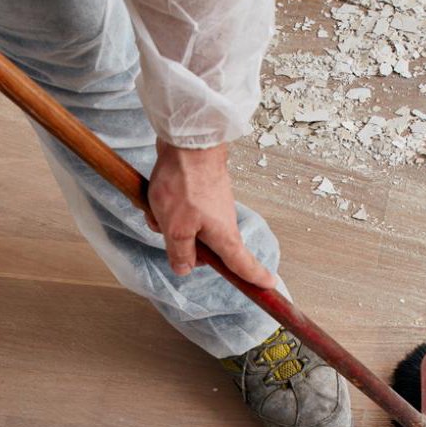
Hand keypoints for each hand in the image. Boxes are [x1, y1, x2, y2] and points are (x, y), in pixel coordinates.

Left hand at [146, 140, 276, 288]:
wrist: (187, 140)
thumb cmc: (185, 184)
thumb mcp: (176, 228)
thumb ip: (180, 254)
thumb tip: (185, 269)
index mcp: (224, 236)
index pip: (243, 264)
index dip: (255, 278)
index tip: (268, 286)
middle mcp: (222, 223)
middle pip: (206, 250)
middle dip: (183, 247)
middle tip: (167, 233)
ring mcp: (212, 207)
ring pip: (188, 229)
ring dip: (169, 224)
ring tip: (158, 210)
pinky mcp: (201, 194)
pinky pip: (183, 212)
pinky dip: (168, 209)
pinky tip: (156, 198)